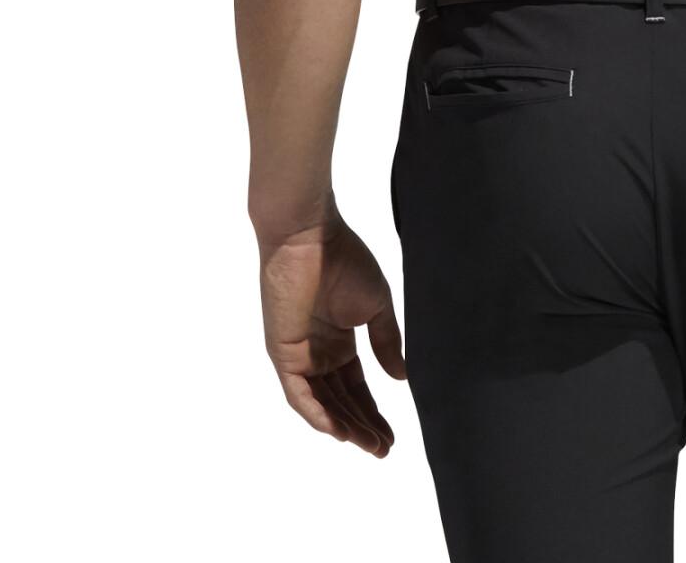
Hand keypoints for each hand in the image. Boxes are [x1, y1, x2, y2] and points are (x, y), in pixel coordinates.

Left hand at [259, 212, 405, 452]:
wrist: (310, 237)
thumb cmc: (345, 260)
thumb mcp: (376, 305)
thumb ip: (387, 341)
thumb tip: (402, 379)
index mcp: (339, 340)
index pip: (356, 386)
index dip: (374, 410)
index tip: (393, 434)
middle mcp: (319, 353)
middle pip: (341, 401)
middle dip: (363, 426)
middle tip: (383, 449)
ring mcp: (300, 355)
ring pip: (321, 403)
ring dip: (344, 425)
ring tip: (368, 445)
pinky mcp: (283, 353)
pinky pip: (298, 393)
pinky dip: (316, 413)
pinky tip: (338, 430)